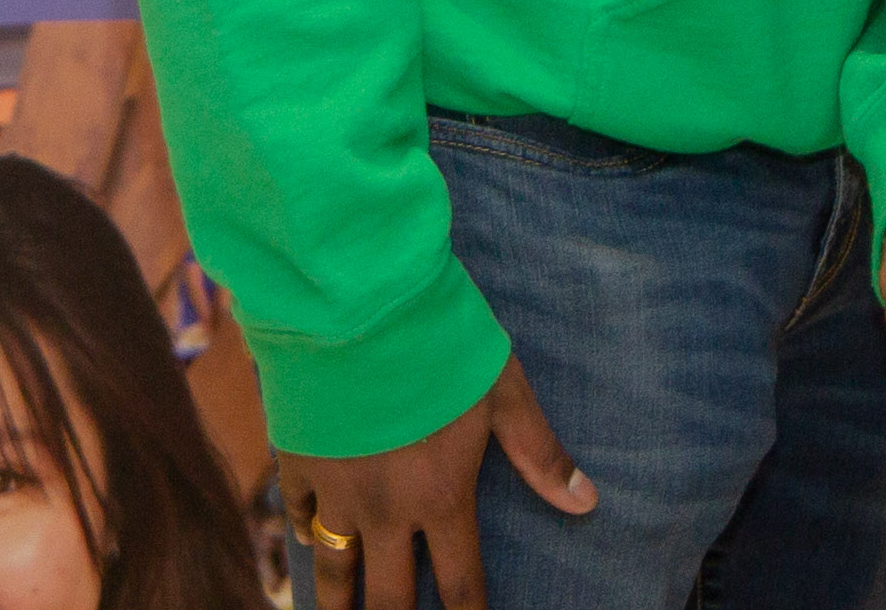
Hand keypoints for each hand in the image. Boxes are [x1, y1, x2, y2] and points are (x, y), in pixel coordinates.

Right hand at [279, 355, 594, 609]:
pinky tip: (308, 542)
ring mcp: (337, 490)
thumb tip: (586, 501)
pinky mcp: (299, 461)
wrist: (356, 305)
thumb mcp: (502, 390)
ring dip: (339, 603)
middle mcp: (387, 509)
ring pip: (335, 569)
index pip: (460, 582)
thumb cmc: (440, 341)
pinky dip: (305, 533)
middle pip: (390, 596)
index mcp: (442, 495)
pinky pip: (299, 513)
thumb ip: (539, 451)